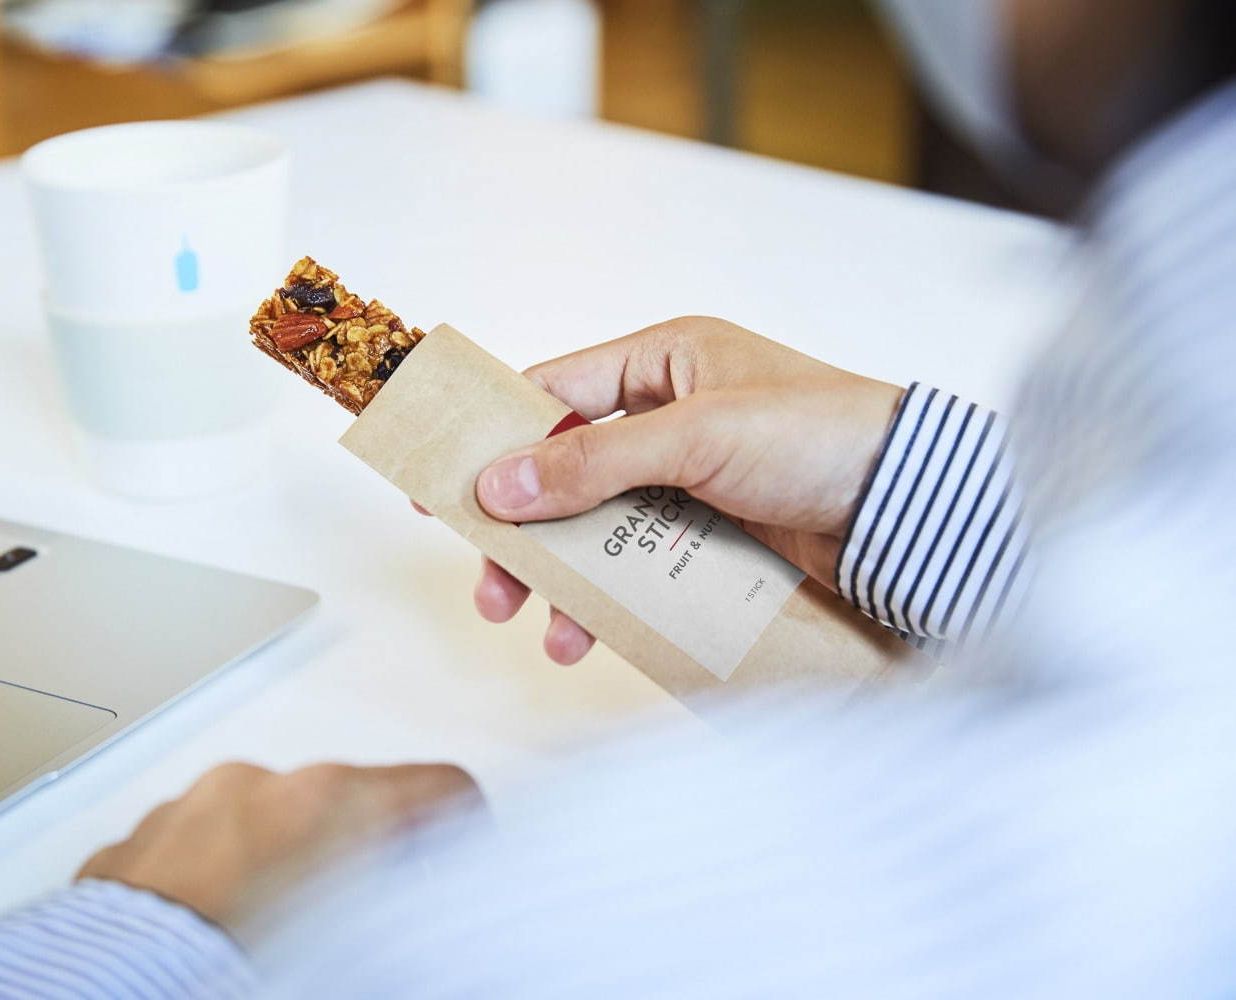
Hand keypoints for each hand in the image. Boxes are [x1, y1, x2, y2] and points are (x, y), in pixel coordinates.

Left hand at [78, 761, 480, 930]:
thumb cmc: (224, 978)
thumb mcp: (355, 953)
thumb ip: (398, 926)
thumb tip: (423, 936)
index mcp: (327, 806)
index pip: (439, 790)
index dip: (465, 829)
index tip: (469, 854)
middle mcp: (255, 790)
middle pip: (345, 807)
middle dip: (362, 855)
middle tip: (369, 913)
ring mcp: (184, 812)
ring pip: (262, 826)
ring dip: (281, 869)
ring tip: (279, 937)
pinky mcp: (127, 849)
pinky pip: (194, 853)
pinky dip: (215, 885)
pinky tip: (215, 939)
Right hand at [456, 316, 902, 663]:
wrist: (914, 505)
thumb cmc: (820, 436)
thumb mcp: (698, 437)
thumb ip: (595, 463)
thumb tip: (499, 485)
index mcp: (666, 362)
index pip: (554, 393)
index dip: (493, 435)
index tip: (437, 481)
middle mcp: (673, 415)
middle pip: (566, 473)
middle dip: (525, 532)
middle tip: (492, 585)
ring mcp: (693, 479)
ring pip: (600, 527)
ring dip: (566, 576)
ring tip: (547, 630)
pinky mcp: (717, 533)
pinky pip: (643, 563)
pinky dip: (615, 595)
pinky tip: (595, 634)